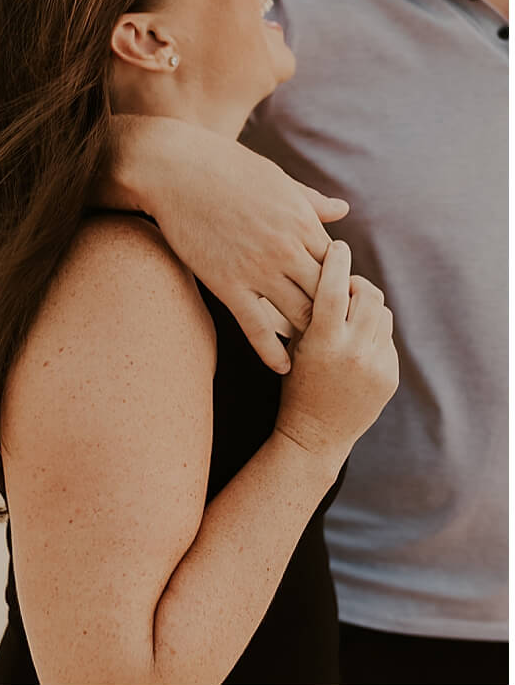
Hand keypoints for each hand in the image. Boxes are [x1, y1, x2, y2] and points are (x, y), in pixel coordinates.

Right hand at [111, 117, 348, 372]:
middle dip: (333, 316)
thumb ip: (312, 202)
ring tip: (314, 353)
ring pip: (299, 315)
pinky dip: (273, 352)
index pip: (336, 266)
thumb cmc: (228, 168)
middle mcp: (287, 249)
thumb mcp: (279, 180)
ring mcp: (258, 270)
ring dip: (309, 335)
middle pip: (325, 295)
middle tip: (335, 335)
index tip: (339, 301)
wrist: (178, 172)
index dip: (340, 285)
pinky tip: (284, 367)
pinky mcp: (228, 285)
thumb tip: (343, 211)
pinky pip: (257, 328)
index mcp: (303, 222)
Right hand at [275, 241, 398, 468]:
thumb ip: (308, 315)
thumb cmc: (294, 390)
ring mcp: (376, 366)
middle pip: (368, 294)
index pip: (334, 289)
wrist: (314, 438)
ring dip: (367, 310)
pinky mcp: (390, 377)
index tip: (338, 246)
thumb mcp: (294, 350)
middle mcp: (354, 352)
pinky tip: (356, 348)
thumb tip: (325, 275)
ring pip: (382, 314)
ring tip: (350, 319)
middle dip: (357, 284)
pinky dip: (373, 337)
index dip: (337, 262)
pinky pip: (387, 341)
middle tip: (346, 286)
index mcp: (323, 344)